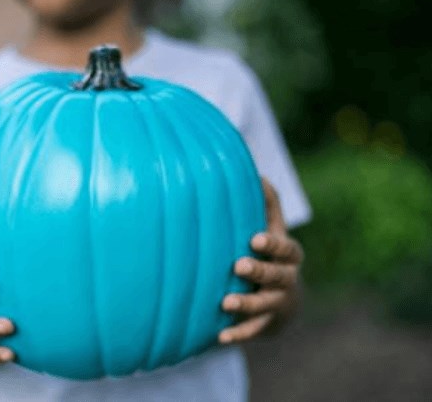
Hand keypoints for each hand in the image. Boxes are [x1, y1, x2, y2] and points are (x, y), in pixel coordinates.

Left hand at [218, 178, 303, 343]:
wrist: (285, 298)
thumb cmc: (270, 253)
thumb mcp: (272, 228)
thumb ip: (266, 204)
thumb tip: (256, 172)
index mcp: (289, 254)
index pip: (285, 248)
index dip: (273, 245)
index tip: (255, 239)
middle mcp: (287, 279)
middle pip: (277, 276)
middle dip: (259, 272)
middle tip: (238, 266)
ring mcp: (278, 303)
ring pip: (265, 305)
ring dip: (246, 305)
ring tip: (224, 303)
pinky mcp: (267, 324)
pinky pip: (254, 331)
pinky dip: (238, 334)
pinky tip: (220, 337)